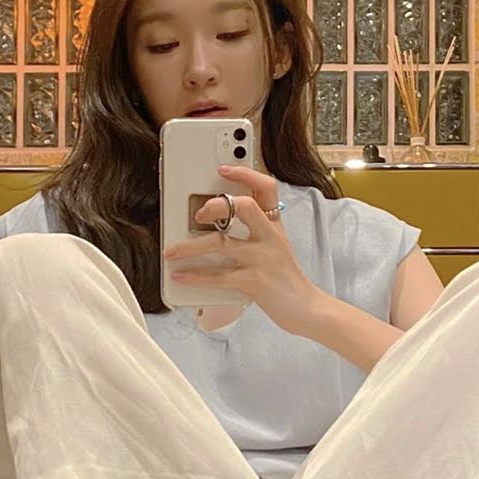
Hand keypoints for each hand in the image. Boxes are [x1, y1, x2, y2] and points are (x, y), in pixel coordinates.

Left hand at [163, 165, 324, 334]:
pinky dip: (195, 276)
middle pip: (244, 207)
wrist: (308, 309)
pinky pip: (218, 276)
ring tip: (171, 252)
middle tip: (198, 214)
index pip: (265, 188)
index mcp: (275, 226)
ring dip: (190, 247)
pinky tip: (181, 276)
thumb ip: (256, 233)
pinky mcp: (255, 282)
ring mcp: (263, 259)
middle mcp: (270, 238)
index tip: (223, 169)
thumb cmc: (287, 280)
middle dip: (216, 206)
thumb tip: (220, 226)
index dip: (245, 174)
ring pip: (221, 244)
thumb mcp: (277, 248)